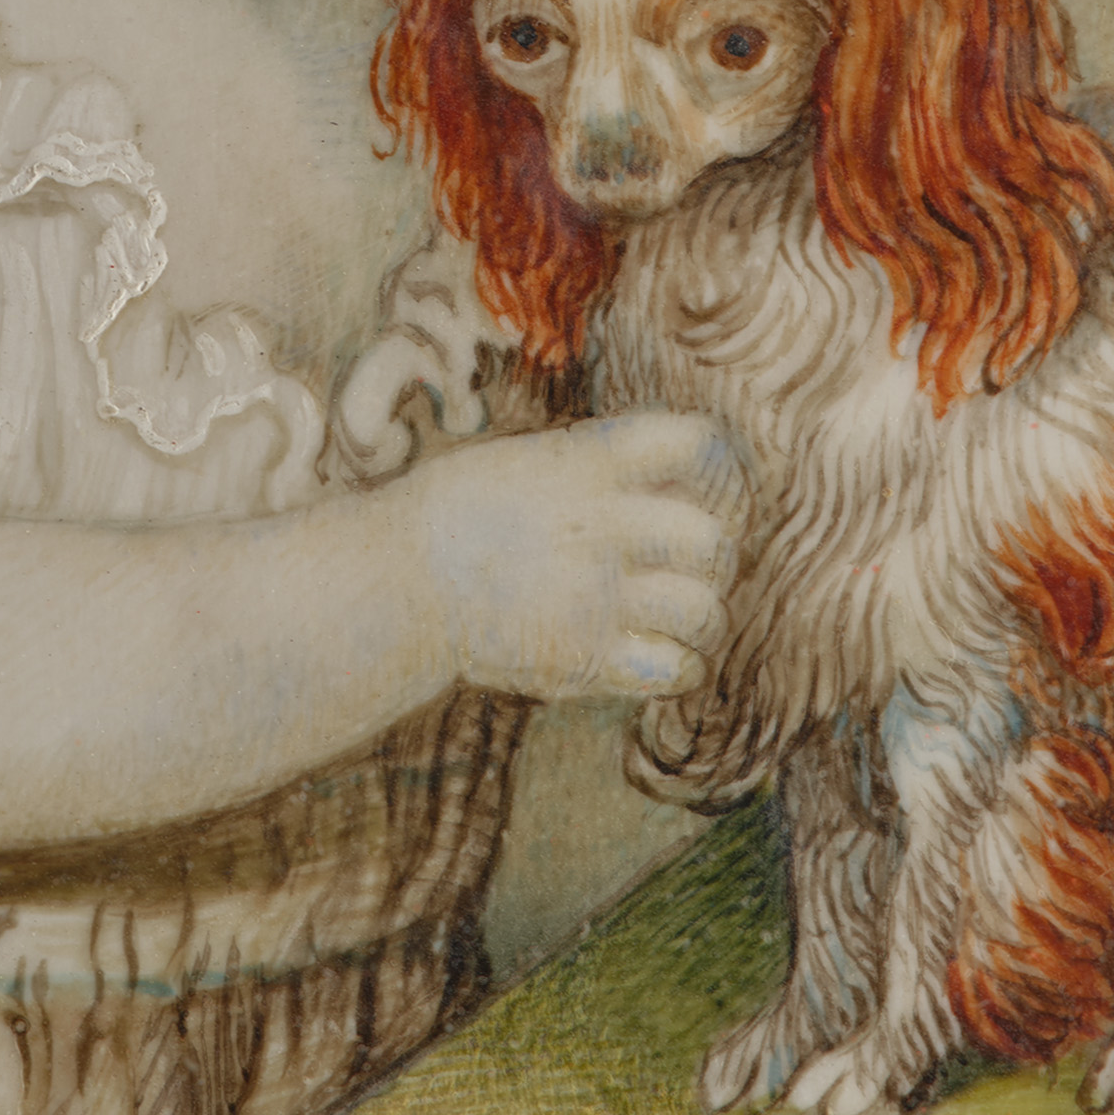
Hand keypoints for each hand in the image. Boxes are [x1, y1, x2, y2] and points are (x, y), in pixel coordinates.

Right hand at [413, 411, 737, 703]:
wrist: (397, 583)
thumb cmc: (461, 515)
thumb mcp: (529, 460)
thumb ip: (603, 464)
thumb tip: (680, 468)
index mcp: (587, 466)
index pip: (695, 444)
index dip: (716, 464)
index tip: (707, 482)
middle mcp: (599, 527)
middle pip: (709, 538)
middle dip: (714, 555)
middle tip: (698, 566)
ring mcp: (594, 598)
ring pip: (701, 611)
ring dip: (703, 616)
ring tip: (684, 617)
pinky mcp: (583, 660)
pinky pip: (673, 669)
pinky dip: (679, 666)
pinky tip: (660, 655)